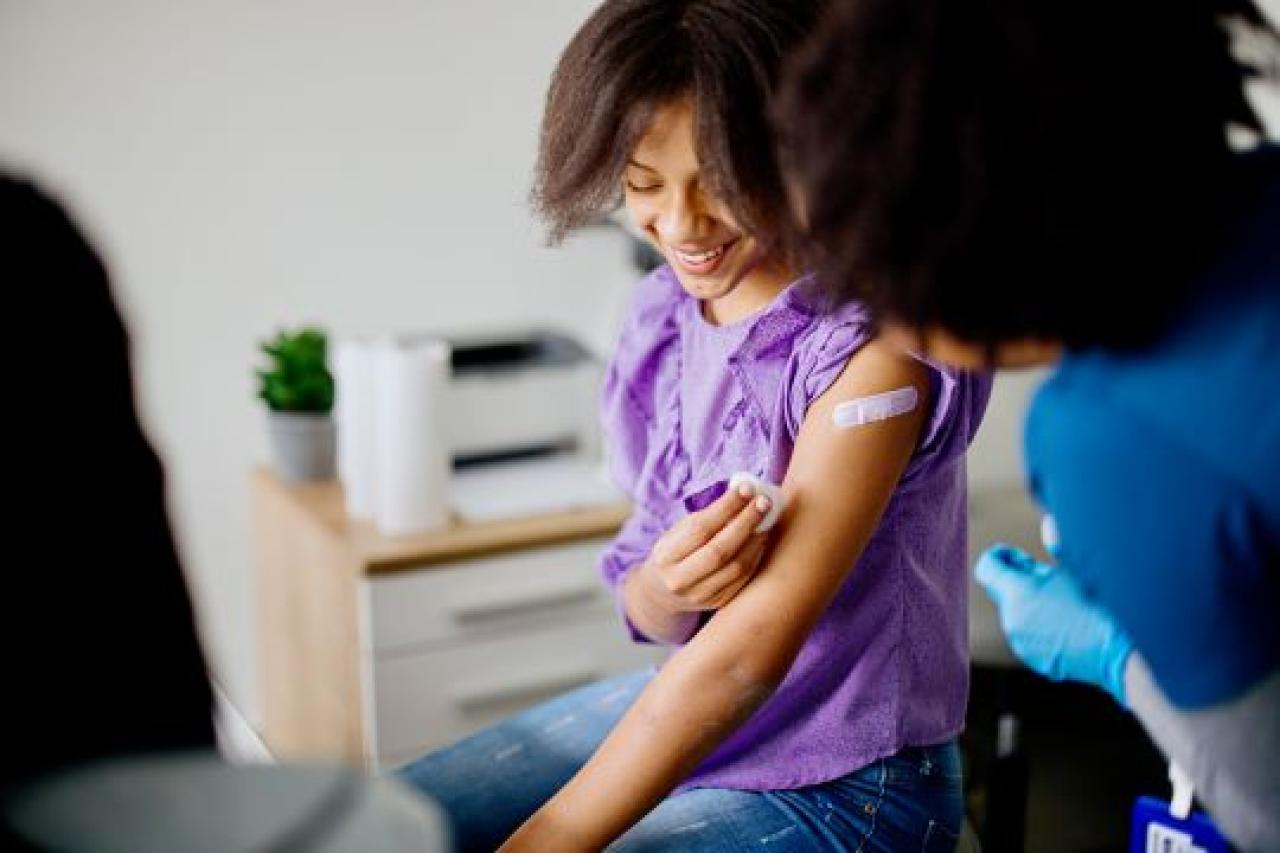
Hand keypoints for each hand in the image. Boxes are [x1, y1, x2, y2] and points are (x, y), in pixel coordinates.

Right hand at [638, 481, 773, 613]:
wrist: (662, 592)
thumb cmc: (675, 552)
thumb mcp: (678, 533)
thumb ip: (705, 517)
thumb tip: (742, 495)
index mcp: (666, 557)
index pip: (700, 529)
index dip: (726, 507)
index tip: (746, 489)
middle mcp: (679, 580)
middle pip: (720, 550)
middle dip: (746, 523)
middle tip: (764, 502)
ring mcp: (698, 595)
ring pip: (736, 567)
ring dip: (756, 540)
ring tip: (766, 520)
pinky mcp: (716, 603)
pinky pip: (743, 579)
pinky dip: (755, 556)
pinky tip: (761, 540)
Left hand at [976, 544, 1133, 704]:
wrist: (1123, 651)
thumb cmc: (1103, 604)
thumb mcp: (1078, 565)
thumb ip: (1057, 542)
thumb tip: (1049, 524)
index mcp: (1017, 593)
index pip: (987, 568)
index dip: (1000, 556)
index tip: (1018, 555)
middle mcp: (1012, 620)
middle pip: (1003, 590)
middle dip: (1020, 579)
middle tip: (1050, 575)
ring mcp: (1021, 643)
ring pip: (1017, 612)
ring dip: (1031, 602)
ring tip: (1066, 601)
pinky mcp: (1034, 659)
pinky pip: (1030, 634)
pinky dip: (1041, 624)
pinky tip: (1070, 623)